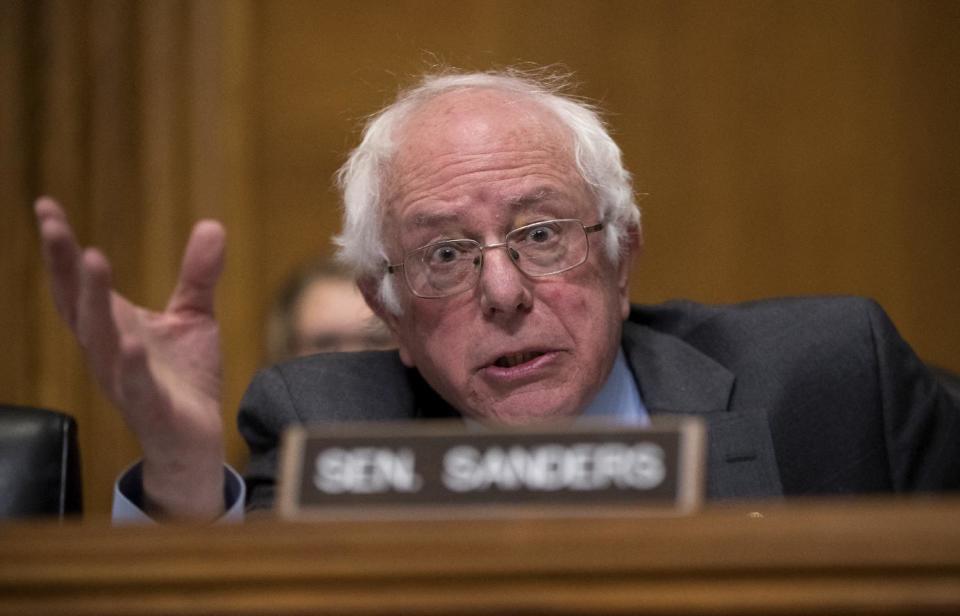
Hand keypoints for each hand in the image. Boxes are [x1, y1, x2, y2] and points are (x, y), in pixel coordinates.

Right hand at [35, 197, 227, 520]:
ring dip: (94, 301)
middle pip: (78, 304)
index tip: (45, 206)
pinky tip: (131, 342)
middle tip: (53, 225)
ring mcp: (124, 379)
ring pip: (100, 339)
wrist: (195, 437)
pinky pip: (136, 385)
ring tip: (93, 259)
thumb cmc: (183, 377)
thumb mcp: (193, 317)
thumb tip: (213, 224)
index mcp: (112, 326)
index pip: (77, 283)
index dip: (61, 248)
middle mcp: (108, 350)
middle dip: (65, 265)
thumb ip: (198, 275)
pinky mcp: (151, 407)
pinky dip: (132, 364)